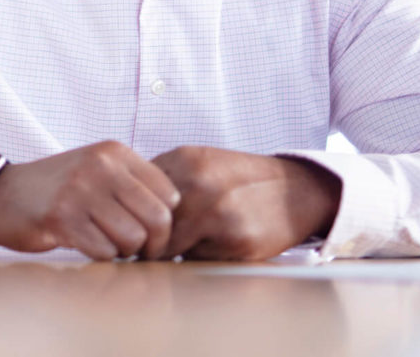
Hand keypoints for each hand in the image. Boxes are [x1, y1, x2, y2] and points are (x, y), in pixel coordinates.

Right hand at [0, 141, 180, 259]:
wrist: (3, 195)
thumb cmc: (59, 188)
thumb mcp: (98, 169)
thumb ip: (134, 184)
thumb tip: (175, 216)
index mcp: (115, 152)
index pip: (169, 194)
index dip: (167, 222)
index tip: (152, 234)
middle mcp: (100, 166)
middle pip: (157, 219)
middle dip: (152, 244)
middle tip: (138, 250)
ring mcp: (79, 190)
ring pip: (132, 238)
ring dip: (124, 252)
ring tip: (108, 245)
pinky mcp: (61, 217)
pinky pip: (103, 251)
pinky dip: (100, 256)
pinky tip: (87, 245)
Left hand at [149, 146, 341, 260]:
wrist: (297, 190)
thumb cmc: (240, 179)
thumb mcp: (200, 163)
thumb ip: (163, 179)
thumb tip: (122, 206)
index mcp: (184, 160)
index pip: (136, 195)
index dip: (132, 215)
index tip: (134, 226)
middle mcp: (198, 184)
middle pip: (148, 224)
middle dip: (147, 239)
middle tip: (150, 246)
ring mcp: (218, 212)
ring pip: (169, 246)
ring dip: (170, 252)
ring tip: (184, 245)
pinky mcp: (236, 239)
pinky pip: (197, 259)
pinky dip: (198, 258)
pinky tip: (214, 246)